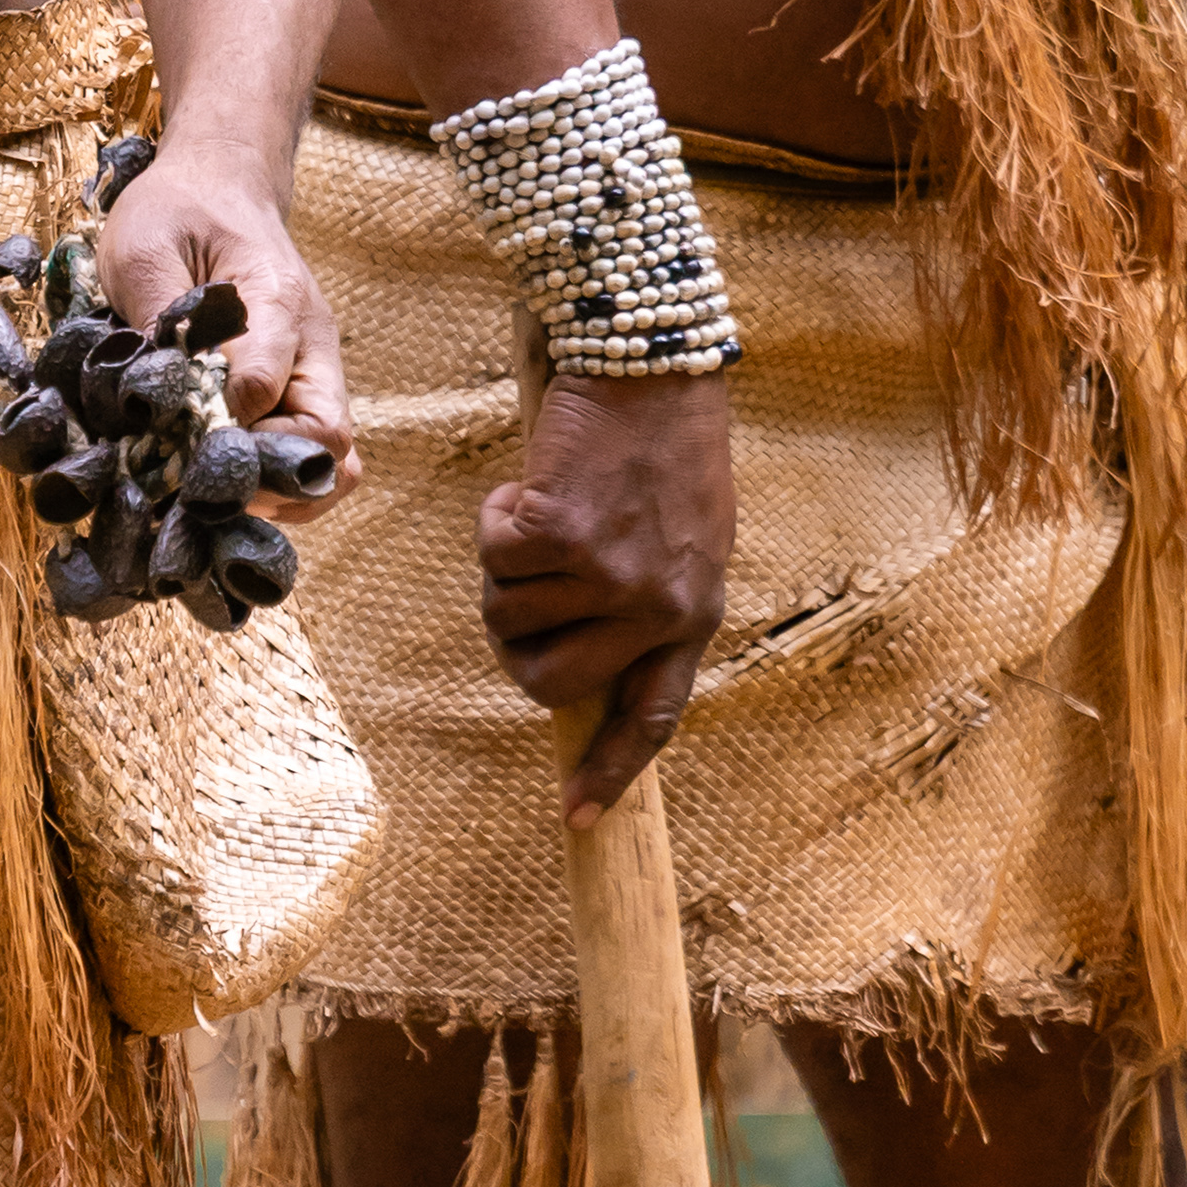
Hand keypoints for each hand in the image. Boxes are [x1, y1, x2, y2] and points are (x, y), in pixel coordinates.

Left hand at [90, 125, 355, 475]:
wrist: (219, 185)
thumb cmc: (176, 213)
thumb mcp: (143, 247)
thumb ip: (158, 318)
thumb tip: (160, 396)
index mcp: (275, 300)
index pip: (265, 387)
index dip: (220, 426)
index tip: (176, 438)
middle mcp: (312, 345)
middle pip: (327, 442)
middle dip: (265, 477)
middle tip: (200, 483)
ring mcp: (315, 372)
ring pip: (334, 463)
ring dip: (282, 491)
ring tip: (217, 494)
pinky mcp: (303, 390)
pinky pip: (316, 458)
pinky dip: (284, 486)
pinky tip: (232, 484)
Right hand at [477, 369, 734, 818]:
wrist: (655, 367)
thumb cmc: (664, 446)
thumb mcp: (683, 540)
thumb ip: (644, 606)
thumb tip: (577, 662)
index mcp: (694, 616)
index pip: (651, 717)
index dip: (609, 772)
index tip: (578, 819)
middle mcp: (656, 609)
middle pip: (548, 683)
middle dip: (516, 640)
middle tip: (521, 584)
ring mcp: (609, 577)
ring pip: (506, 616)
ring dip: (506, 566)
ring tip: (546, 511)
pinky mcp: (561, 538)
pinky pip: (492, 558)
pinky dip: (496, 518)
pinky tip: (534, 483)